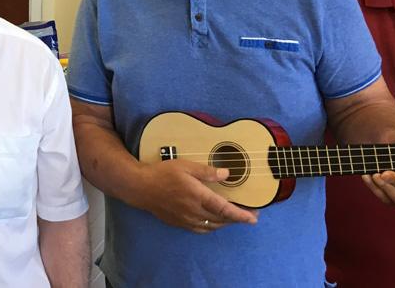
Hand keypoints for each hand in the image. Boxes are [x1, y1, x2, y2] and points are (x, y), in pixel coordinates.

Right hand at [136, 160, 257, 233]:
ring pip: (212, 226)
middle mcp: (194, 211)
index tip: (254, 217)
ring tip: (233, 217)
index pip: (225, 209)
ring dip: (225, 223)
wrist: (140, 187)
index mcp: (198, 196)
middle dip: (237, 219)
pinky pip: (200, 229)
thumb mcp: (185, 166)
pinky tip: (213, 221)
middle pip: (221, 219)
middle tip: (249, 215)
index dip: (241, 215)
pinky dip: (211, 227)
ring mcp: (186, 220)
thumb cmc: (162, 173)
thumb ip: (207, 171)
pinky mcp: (179, 223)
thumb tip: (227, 174)